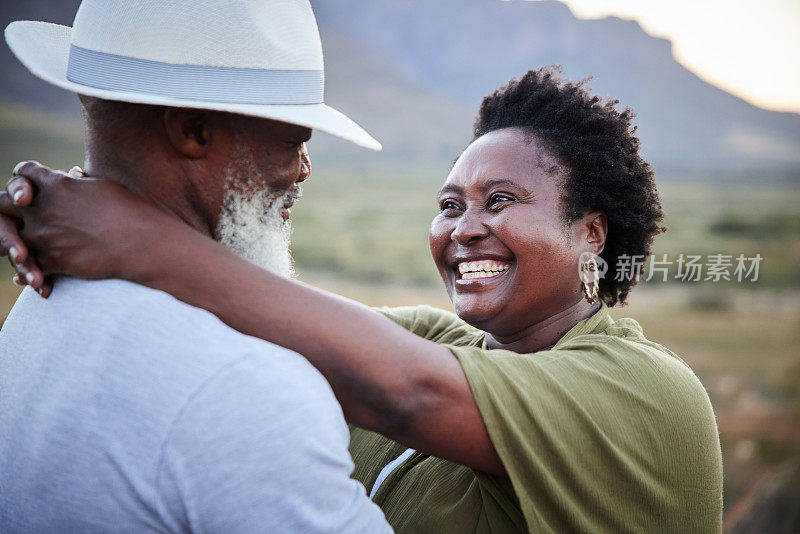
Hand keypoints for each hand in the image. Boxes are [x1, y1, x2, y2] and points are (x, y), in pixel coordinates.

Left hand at [0, 161, 163, 295]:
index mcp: (57, 185)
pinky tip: (36, 278)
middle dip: (7, 208)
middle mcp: (44, 209)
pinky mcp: (54, 261)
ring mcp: (45, 236)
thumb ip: (80, 182)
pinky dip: (29, 274)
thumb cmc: (133, 211)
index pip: (23, 172)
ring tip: (21, 251)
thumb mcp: (105, 187)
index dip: (25, 179)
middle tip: (18, 217)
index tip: (33, 188)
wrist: (145, 243)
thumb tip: (72, 175)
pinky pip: (27, 269)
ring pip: (6, 240)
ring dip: (12, 244)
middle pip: (1, 202)